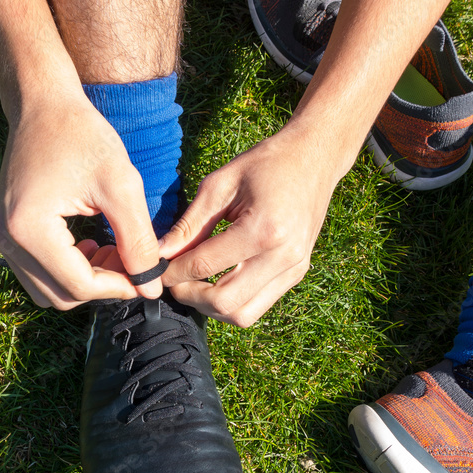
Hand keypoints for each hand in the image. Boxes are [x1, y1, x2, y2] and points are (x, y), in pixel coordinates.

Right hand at [0, 90, 162, 307]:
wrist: (44, 104)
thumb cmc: (83, 136)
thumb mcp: (121, 186)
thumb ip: (138, 240)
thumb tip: (151, 288)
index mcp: (29, 228)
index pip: (78, 285)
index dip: (119, 288)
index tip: (146, 276)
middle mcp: (6, 240)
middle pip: (60, 296)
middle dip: (101, 286)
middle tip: (130, 261)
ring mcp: (0, 237)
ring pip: (47, 290)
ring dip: (84, 282)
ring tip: (113, 251)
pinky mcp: (3, 232)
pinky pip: (37, 272)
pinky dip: (67, 270)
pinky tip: (91, 245)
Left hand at [159, 126, 348, 326]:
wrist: (314, 157)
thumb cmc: (265, 163)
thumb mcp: (219, 185)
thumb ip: (189, 224)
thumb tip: (160, 253)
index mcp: (263, 230)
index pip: (205, 265)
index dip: (174, 272)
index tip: (158, 269)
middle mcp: (283, 256)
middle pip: (225, 302)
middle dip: (190, 296)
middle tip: (175, 281)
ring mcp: (294, 269)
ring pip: (243, 314)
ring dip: (212, 307)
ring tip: (195, 286)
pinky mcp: (298, 273)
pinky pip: (259, 305)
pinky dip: (233, 302)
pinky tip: (218, 282)